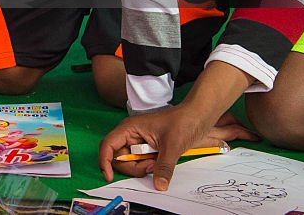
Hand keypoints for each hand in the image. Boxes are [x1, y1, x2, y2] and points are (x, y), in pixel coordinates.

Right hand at [99, 107, 257, 190]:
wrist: (198, 117)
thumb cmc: (183, 122)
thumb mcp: (172, 145)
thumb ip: (163, 166)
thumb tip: (159, 185)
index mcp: (130, 128)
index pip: (108, 145)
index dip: (105, 161)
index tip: (109, 176)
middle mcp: (131, 135)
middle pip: (119, 158)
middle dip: (133, 167)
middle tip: (151, 166)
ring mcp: (139, 143)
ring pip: (131, 163)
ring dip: (142, 167)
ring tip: (159, 161)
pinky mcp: (147, 149)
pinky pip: (141, 163)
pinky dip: (148, 167)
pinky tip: (159, 161)